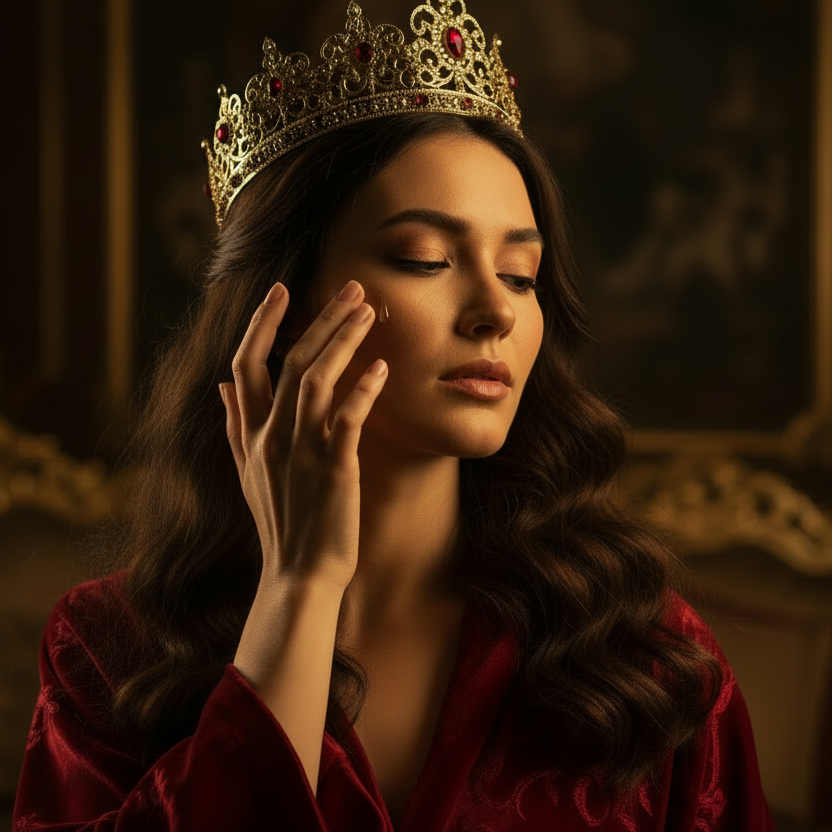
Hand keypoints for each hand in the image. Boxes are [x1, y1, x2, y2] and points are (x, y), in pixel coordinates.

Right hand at [220, 279, 386, 591]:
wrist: (298, 575)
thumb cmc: (280, 523)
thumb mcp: (247, 473)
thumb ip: (236, 425)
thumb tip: (222, 385)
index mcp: (250, 434)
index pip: (246, 363)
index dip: (262, 323)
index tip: (283, 289)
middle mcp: (271, 437)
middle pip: (290, 361)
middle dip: (320, 318)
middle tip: (350, 286)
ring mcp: (300, 452)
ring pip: (316, 379)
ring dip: (343, 340)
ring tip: (368, 311)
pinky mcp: (333, 470)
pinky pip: (347, 419)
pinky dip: (363, 389)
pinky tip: (382, 366)